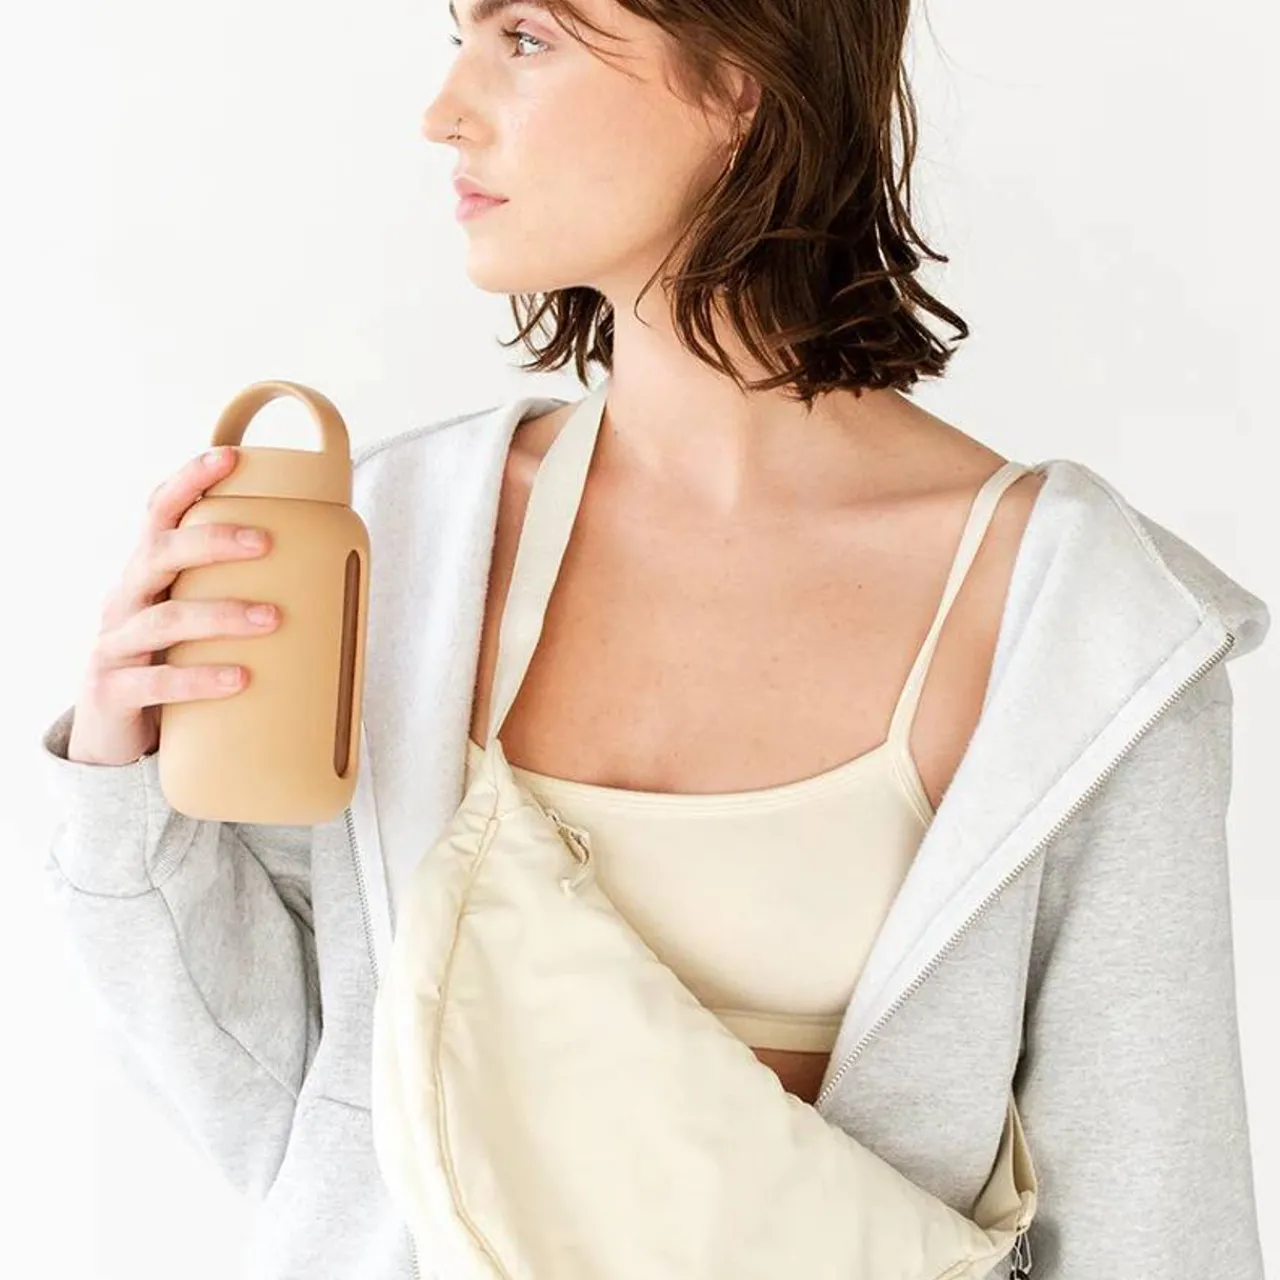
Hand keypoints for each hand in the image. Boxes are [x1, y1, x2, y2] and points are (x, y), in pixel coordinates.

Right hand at [66, 446, 281, 765]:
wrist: (109, 735)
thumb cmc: (168, 664)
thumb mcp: (196, 622)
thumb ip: (236, 596)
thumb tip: (330, 584)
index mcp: (147, 575)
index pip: (160, 513)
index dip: (189, 481)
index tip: (228, 457)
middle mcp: (124, 600)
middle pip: (158, 553)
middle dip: (211, 540)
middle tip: (264, 542)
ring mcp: (114, 645)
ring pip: (165, 620)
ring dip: (222, 615)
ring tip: (272, 618)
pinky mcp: (113, 693)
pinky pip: (157, 683)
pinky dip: (200, 678)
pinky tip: (240, 677)